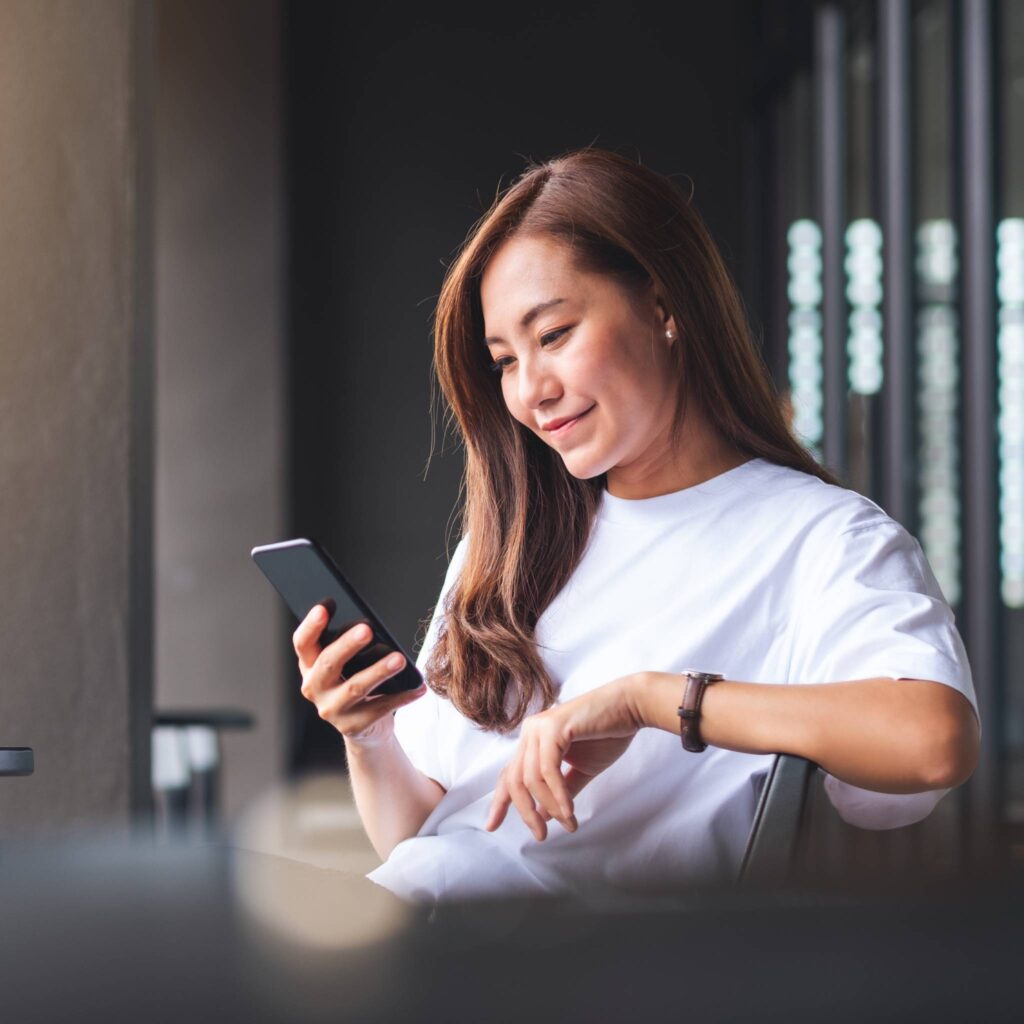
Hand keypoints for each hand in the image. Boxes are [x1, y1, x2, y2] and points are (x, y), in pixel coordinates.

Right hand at [293, 604, 425, 746]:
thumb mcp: (346, 664)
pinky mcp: (352, 726)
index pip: (303, 643)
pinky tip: (417, 686)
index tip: (324, 607)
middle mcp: (314, 688)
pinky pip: (380, 708)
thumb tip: (370, 626)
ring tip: (399, 659)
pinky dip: (401, 696)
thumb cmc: (355, 683)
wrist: (365, 728)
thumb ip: (349, 647)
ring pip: (355, 688)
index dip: (311, 625)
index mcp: (310, 666)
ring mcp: (332, 709)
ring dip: (379, 671)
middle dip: (347, 645)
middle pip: (328, 663)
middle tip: (367, 629)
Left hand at [484, 675, 644, 840]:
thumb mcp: (581, 770)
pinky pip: (548, 769)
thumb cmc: (607, 735)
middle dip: (525, 812)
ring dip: (549, 806)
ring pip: (531, 778)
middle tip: (540, 836)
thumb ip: (560, 791)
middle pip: (514, 780)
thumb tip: (543, 816)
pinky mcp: (553, 727)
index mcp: (533, 740)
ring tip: (568, 823)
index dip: (500, 802)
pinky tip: (569, 811)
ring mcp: (539, 727)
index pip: (509, 774)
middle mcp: (530, 731)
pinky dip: (558, 794)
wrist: (630, 707)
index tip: (491, 826)